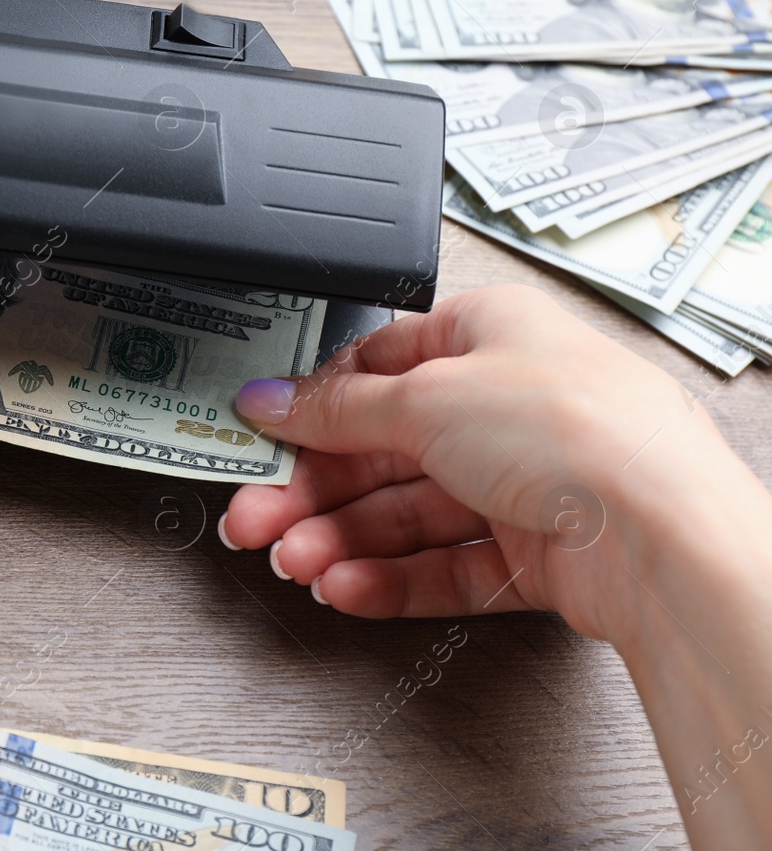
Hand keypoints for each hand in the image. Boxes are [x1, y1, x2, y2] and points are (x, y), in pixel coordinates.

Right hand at [217, 284, 766, 648]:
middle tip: (257, 517)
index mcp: (490, 334)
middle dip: (312, 488)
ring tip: (294, 561)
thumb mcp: (427, 397)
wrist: (662, 535)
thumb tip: (272, 397)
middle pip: (383, 448)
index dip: (313, 401)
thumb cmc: (581, 429)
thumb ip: (336, 407)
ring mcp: (524, 481)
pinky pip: (442, 564)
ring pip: (407, 514)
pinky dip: (389, 577)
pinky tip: (345, 585)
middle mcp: (508, 403)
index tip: (261, 432)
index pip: (378, 365)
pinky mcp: (536, 554)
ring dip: (340, 538)